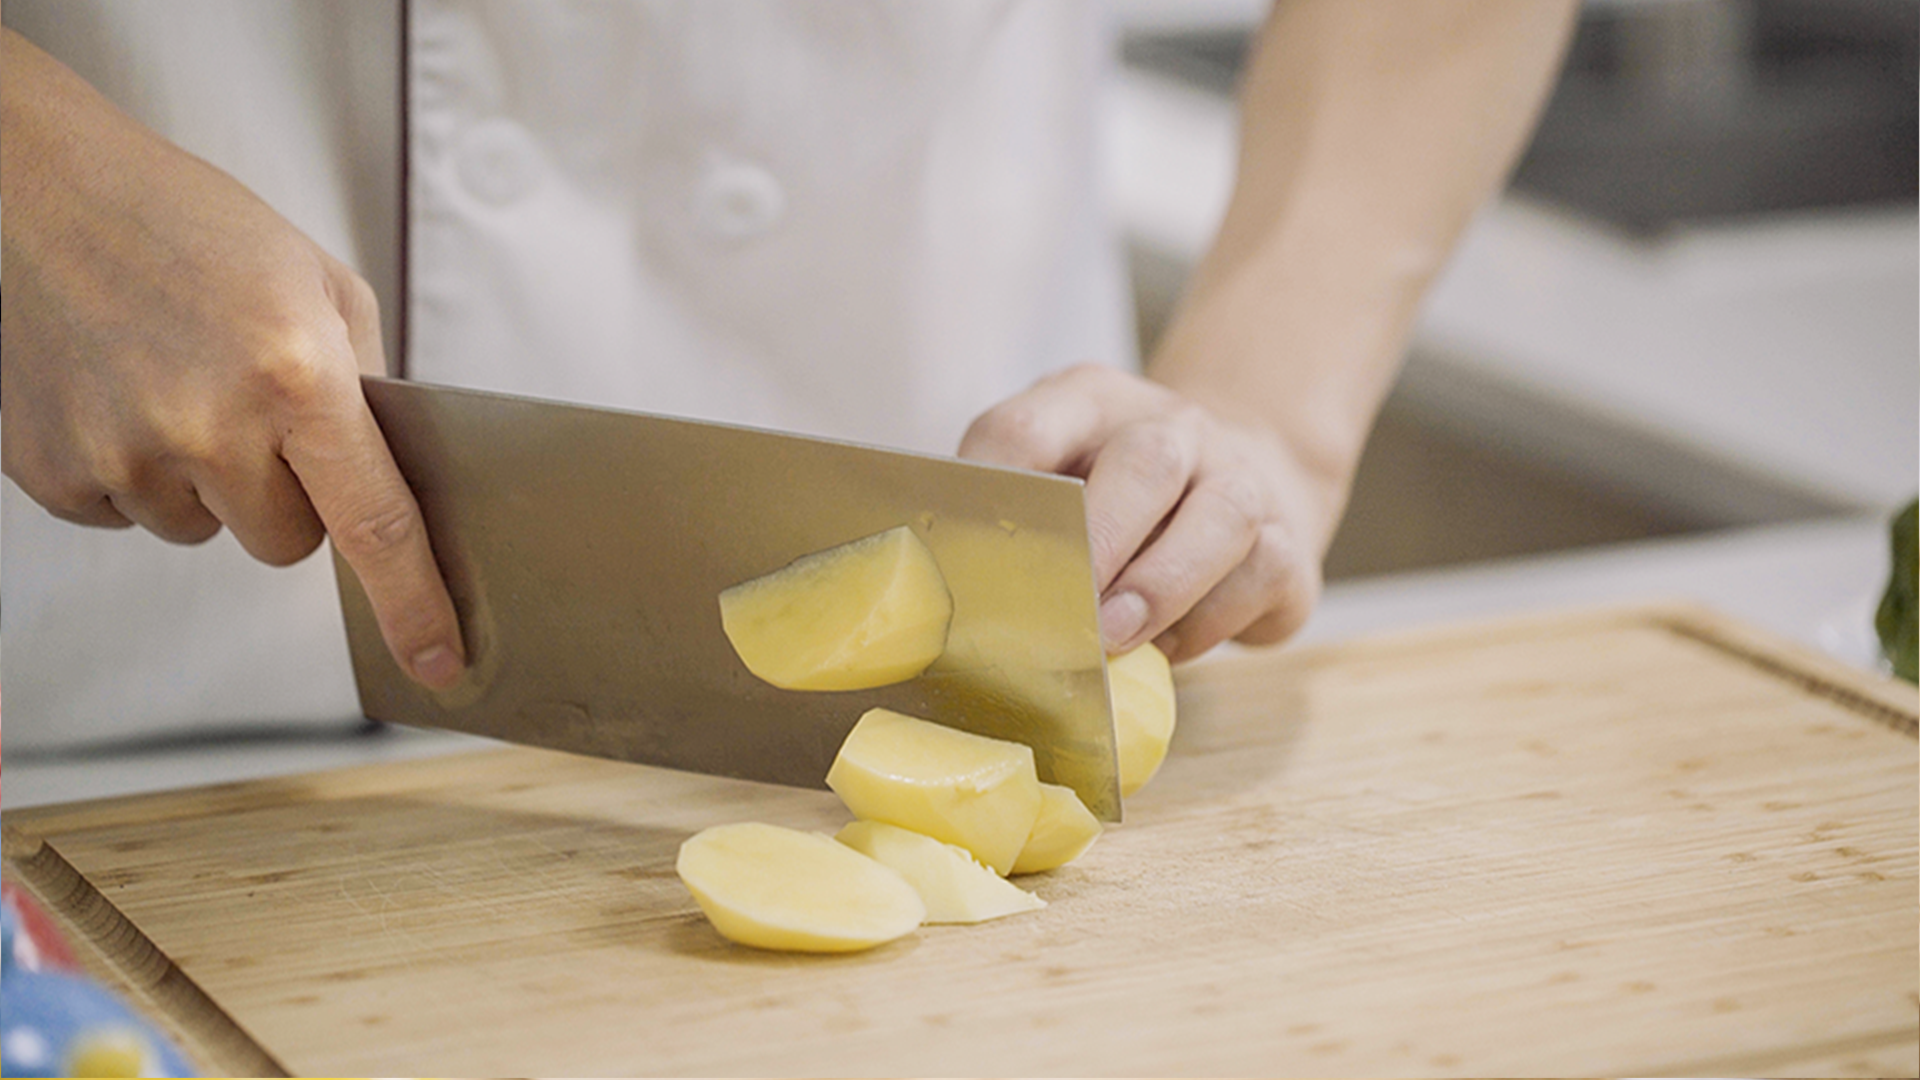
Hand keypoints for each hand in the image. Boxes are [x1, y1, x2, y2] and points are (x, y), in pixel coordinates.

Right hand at [0, 29, 464, 688]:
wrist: (41, 190)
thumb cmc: (189, 226)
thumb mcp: (319, 284)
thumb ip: (363, 388)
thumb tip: (387, 480)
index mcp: (296, 375)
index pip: (375, 525)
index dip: (414, 604)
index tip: (439, 664)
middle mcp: (209, 425)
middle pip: (288, 544)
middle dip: (290, 495)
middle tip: (258, 412)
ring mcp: (124, 455)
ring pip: (207, 531)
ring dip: (207, 480)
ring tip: (178, 382)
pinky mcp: (55, 472)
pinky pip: (130, 516)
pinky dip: (137, 471)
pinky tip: (123, 392)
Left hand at [959, 364, 1333, 662]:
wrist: (1251, 472)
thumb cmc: (1124, 499)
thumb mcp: (1062, 479)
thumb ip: (1016, 520)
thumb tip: (949, 595)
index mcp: (1089, 403)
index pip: (1027, 428)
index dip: (991, 488)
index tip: (963, 557)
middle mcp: (1171, 427)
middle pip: (1145, 461)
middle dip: (1103, 539)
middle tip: (1067, 605)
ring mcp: (1238, 477)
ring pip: (1223, 517)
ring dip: (1162, 586)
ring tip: (1117, 638)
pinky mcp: (1287, 542)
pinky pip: (1260, 576)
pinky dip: (1211, 622)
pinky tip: (1169, 646)